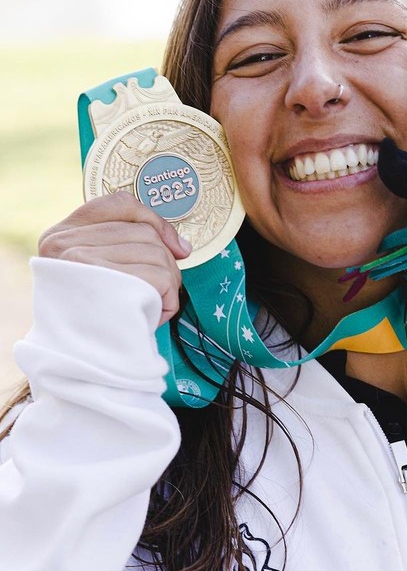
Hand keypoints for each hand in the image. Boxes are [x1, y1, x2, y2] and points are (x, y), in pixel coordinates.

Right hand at [38, 193, 191, 326]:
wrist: (77, 366)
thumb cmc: (94, 319)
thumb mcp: (99, 274)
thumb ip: (127, 245)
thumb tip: (182, 246)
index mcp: (59, 235)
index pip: (120, 204)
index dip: (156, 221)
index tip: (176, 246)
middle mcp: (64, 245)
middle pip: (146, 234)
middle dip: (165, 264)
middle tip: (155, 294)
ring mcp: (83, 263)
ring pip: (159, 256)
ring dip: (167, 287)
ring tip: (148, 307)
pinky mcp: (108, 285)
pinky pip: (163, 279)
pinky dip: (169, 302)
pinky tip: (151, 316)